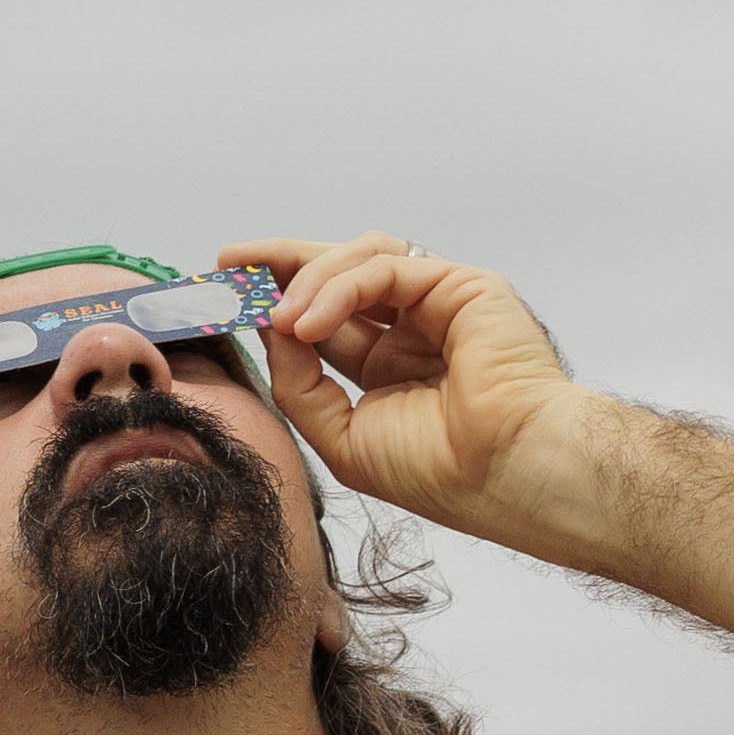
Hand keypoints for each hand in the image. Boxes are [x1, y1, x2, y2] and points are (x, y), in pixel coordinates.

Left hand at [219, 233, 587, 536]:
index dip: (277, 303)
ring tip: (274, 312)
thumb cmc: (439, 471)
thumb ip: (299, 384)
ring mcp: (440, 305)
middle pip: (339, 276)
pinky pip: (387, 268)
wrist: (505, 475)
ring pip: (362, 260)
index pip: (325, 318)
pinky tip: (308, 321)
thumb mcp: (340, 434)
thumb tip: (270, 329)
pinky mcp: (463, 286)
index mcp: (389, 367)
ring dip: (308, 278)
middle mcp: (414, 330)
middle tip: (232, 259)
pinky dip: (340, 288)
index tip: (227, 296)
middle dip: (281, 264)